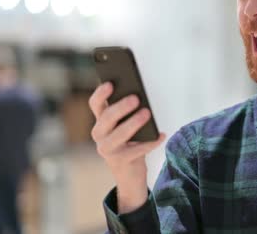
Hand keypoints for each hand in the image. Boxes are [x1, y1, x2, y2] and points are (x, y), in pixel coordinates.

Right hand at [89, 82, 165, 212]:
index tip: (111, 83)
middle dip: (121, 107)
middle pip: (106, 118)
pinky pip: (136, 150)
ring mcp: (107, 149)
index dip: (101, 93)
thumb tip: (140, 98)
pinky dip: (150, 142)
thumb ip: (128, 114)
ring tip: (147, 114)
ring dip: (133, 123)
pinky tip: (161, 135)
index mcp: (101, 121)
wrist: (128, 173)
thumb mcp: (126, 126)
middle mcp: (100, 134)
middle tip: (136, 98)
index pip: (95, 104)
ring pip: (118, 135)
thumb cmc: (130, 143)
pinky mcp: (119, 161)